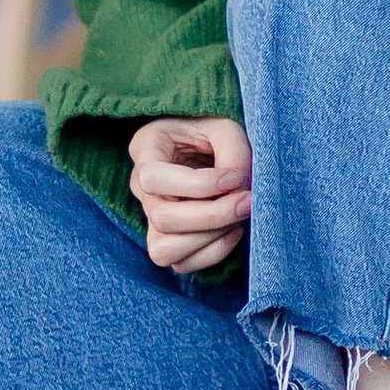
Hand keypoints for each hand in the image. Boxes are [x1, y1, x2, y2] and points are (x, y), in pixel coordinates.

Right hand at [129, 114, 252, 274]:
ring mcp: (150, 218)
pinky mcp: (168, 240)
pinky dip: (212, 253)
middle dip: (212, 215)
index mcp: (145, 149)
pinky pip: (182, 263)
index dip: (198, 185)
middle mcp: (141, 188)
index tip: (236, 177)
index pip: (154, 178)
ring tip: (238, 218)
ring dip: (209, 239)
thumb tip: (239, 188)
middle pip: (161, 218)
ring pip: (163, 250)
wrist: (206, 143)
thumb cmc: (212, 129)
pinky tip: (233, 230)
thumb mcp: (224, 125)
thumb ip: (233, 151)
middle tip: (248, 201)